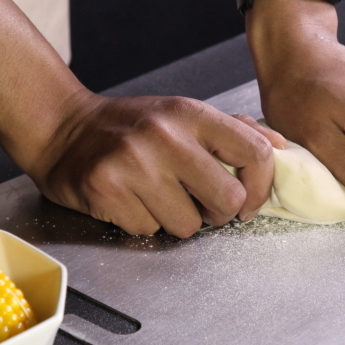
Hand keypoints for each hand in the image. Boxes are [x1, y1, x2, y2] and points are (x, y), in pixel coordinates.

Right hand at [28, 93, 275, 236]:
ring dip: (178, 220)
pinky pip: (149, 230)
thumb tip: (282, 147)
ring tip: (158, 197)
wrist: (61, 128)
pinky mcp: (107, 190)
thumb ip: (232, 131)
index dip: (262, 187)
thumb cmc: (130, 126)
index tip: (249, 201)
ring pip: (189, 225)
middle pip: (228, 199)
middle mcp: (165, 136)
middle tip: (202, 205)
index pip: (256, 152)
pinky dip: (143, 223)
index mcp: (191, 113)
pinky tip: (131, 201)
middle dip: (220, 213)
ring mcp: (134, 164)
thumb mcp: (182, 115)